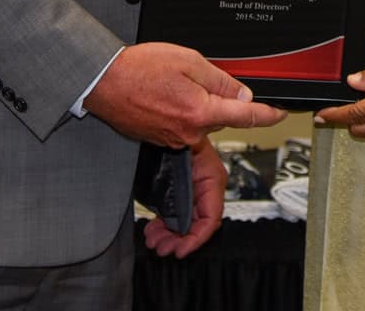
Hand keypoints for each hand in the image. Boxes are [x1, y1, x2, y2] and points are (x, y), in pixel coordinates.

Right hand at [83, 41, 286, 147]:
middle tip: (194, 74)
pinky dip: (179, 109)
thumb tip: (242, 92)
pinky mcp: (160, 138)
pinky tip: (163, 93)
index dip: (268, 114)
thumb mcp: (188, 60)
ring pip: (200, 119)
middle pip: (220, 115)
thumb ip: (219, 79)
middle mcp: (189, 132)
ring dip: (195, 102)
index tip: (281, 114)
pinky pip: (181, 123)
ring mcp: (173, 138)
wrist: (103, 82)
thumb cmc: (140, 68)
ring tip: (171, 81)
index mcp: (201, 112)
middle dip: (216, 97)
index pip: (245, 116)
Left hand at [143, 137, 227, 257]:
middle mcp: (204, 182)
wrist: (154, 114)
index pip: (211, 217)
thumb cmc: (175, 125)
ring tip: (154, 239)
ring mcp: (192, 185)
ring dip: (169, 234)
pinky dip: (165, 224)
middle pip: (197, 222)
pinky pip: (176, 212)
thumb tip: (193, 218)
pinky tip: (153, 228)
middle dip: (178, 239)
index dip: (196, 238)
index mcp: (211, 176)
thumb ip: (191, 189)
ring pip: (185, 220)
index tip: (181, 250)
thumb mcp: (184, 158)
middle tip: (161, 246)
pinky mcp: (178, 187)